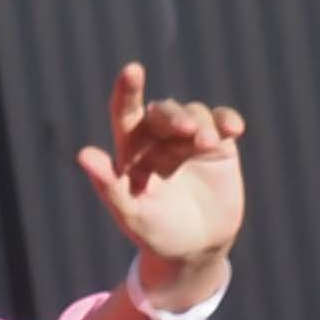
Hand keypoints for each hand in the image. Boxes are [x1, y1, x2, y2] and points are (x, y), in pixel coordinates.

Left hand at [78, 61, 246, 284]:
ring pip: (194, 113)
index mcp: (130, 152)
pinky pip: (222, 122)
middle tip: (188, 130)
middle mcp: (157, 141)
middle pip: (163, 112)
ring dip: (201, 124)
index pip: (124, 114)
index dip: (127, 91)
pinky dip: (226, 120)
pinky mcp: (219, 147)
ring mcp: (189, 141)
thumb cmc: (155, 234)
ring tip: (207, 144)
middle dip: (175, 116)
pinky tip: (233, 129)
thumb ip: (108, 186)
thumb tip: (85, 154)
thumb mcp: (132, 215)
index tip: (132, 70)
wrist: (196, 248)